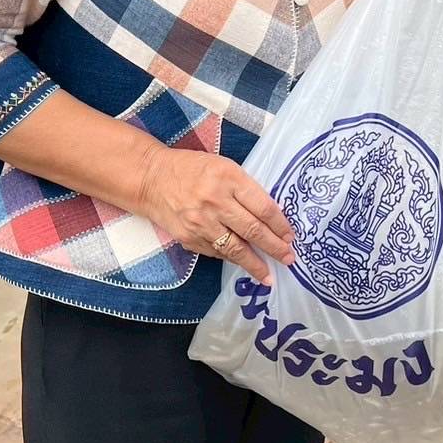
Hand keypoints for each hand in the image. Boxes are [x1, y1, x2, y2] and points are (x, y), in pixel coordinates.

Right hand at [137, 145, 295, 283]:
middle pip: (253, 230)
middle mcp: (215, 201)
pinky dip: (230, 258)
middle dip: (274, 247)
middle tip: (289, 258)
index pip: (263, 207)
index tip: (290, 236)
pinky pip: (216, 252)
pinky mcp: (189, 238)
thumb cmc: (192, 168)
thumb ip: (245, 189)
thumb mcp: (223, 167)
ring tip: (269, 276)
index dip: (280, 225)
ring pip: (235, 249)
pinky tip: (241, 263)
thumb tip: (270, 215)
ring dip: (255, 264)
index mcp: (228, 178)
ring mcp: (201, 222)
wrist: (151, 178)